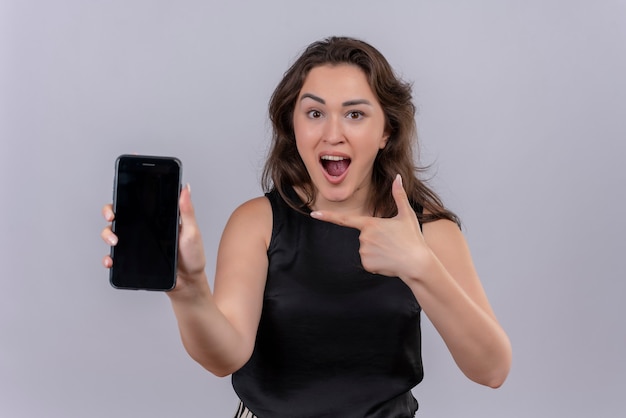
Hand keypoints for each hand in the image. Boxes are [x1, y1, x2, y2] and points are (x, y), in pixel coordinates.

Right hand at [100, 184, 206, 291]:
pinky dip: (109, 258)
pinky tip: (111, 260)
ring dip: (107, 235)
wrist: (189, 282)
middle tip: (112, 218)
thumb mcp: (192, 231)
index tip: (121, 198)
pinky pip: (116, 257)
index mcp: (157, 220)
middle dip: (110, 213)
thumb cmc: (192, 256)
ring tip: (115, 241)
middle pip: (120, 216)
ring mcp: (138, 245)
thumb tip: (185, 189)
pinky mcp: (134, 261)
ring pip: (113, 234)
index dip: (126, 198)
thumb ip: (187, 211)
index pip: (138, 203)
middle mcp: (145, 230)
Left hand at [310, 174, 429, 280]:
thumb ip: (399, 195)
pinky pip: (368, 262)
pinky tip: (388, 261)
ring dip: (377, 251)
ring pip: (365, 250)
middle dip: (375, 239)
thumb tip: (398, 177)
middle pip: (363, 236)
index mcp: (370, 224)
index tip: (313, 214)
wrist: (417, 263)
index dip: (327, 216)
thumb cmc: (412, 238)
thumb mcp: (406, 214)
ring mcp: (364, 252)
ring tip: (391, 252)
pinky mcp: (367, 264)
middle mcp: (363, 237)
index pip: (344, 219)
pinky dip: (377, 262)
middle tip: (392, 242)